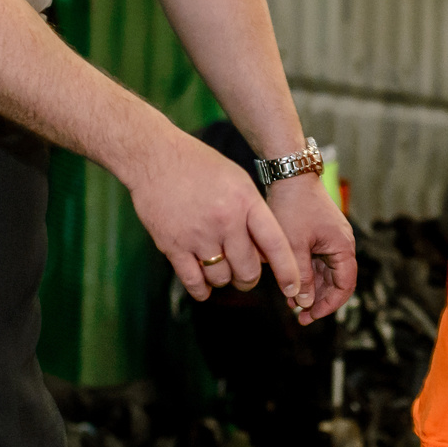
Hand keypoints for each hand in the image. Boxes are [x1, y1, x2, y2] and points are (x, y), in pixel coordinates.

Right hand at [131, 131, 303, 307]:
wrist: (154, 157)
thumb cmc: (200, 166)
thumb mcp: (237, 181)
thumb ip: (253, 214)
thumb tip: (265, 252)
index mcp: (245, 202)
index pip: (275, 244)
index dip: (287, 271)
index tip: (293, 287)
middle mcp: (224, 220)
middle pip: (247, 270)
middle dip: (249, 279)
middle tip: (245, 275)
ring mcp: (197, 235)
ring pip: (221, 278)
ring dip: (224, 280)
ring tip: (219, 268)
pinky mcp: (172, 245)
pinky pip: (193, 281)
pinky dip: (201, 289)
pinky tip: (203, 287)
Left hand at [266, 173, 356, 324]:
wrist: (289, 175)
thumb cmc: (293, 206)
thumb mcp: (294, 245)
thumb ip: (301, 276)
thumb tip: (305, 303)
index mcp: (343, 247)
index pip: (345, 286)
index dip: (330, 305)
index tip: (311, 315)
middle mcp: (342, 244)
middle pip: (336, 282)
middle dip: (318, 300)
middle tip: (299, 316)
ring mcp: (331, 239)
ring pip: (325, 273)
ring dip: (311, 289)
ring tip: (292, 303)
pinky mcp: (320, 235)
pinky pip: (317, 261)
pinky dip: (306, 274)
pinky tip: (291, 284)